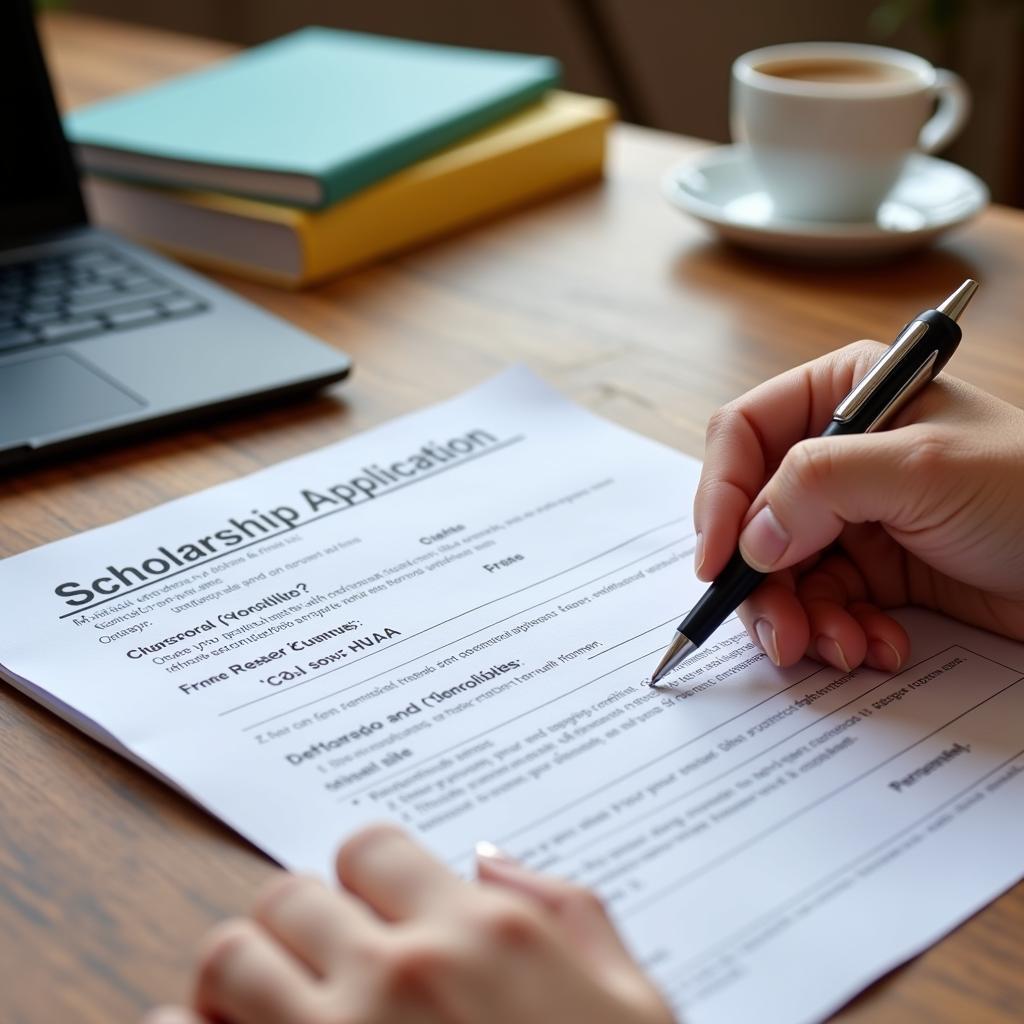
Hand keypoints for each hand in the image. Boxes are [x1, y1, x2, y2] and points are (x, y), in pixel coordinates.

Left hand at [144, 825, 675, 1023]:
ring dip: (239, 975)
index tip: (370, 910)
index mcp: (483, 933)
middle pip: (290, 894)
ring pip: (229, 955)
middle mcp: (400, 973)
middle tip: (316, 964)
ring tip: (263, 1007)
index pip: (370, 848)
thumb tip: (490, 862)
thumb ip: (570, 909)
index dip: (364, 876)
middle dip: (298, 924)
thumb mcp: (634, 1006)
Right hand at [694, 340, 1023, 671]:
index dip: (721, 497)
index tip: (716, 562)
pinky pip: (824, 605)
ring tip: (840, 649)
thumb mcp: (921, 468)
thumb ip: (818, 486)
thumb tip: (750, 538)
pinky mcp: (877, 569)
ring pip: (781, 571)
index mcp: (844, 396)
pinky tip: (878, 646)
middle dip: (763, 582)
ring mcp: (856, 515)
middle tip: (781, 634)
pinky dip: (840, 632)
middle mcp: (841, 454)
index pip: (744, 436)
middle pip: (754, 516)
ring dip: (802, 618)